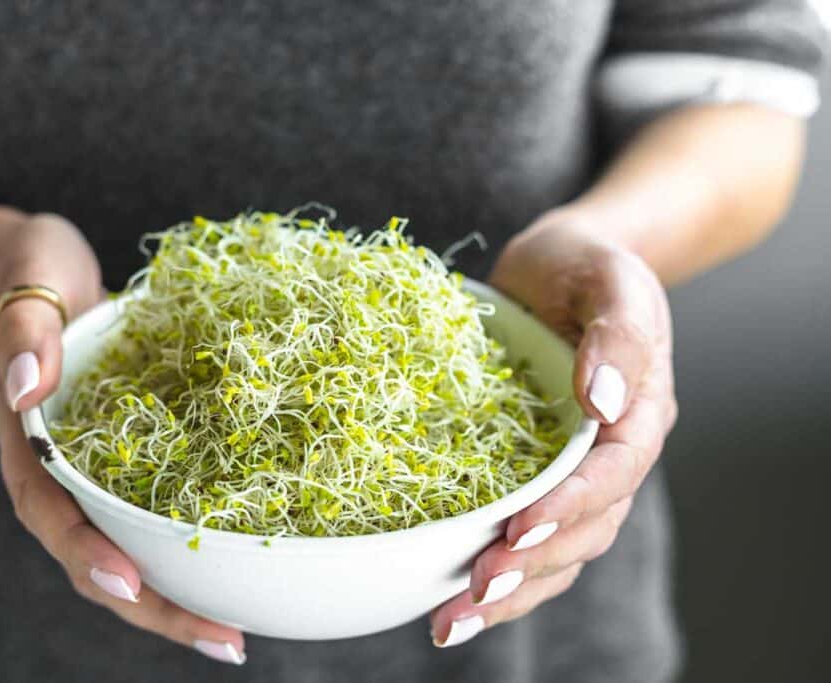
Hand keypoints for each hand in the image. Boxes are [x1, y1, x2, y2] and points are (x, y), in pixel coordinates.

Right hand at [0, 207, 246, 663]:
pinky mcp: (122, 452)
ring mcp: (90, 466)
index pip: (52, 512)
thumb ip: (23, 328)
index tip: (132, 585)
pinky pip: (148, 509)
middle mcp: (59, 467)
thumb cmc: (20, 267)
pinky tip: (230, 564)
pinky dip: (182, 544)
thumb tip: (28, 385)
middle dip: (154, 605)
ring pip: (125, 545)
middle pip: (96, 554)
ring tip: (234, 629)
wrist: (17, 269)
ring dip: (175, 593)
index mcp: (29, 438)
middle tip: (224, 640)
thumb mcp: (25, 276)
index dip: (88, 553)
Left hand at [429, 210, 676, 646]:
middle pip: (584, 530)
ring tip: (450, 622)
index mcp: (638, 414)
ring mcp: (573, 472)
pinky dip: (497, 571)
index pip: (610, 475)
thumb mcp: (608, 278)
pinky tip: (449, 600)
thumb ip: (617, 333)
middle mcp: (609, 455)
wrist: (558, 268)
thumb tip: (604, 401)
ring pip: (556, 549)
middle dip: (531, 565)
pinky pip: (526, 536)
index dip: (567, 506)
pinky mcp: (534, 475)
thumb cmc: (584, 266)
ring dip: (509, 590)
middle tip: (474, 592)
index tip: (517, 528)